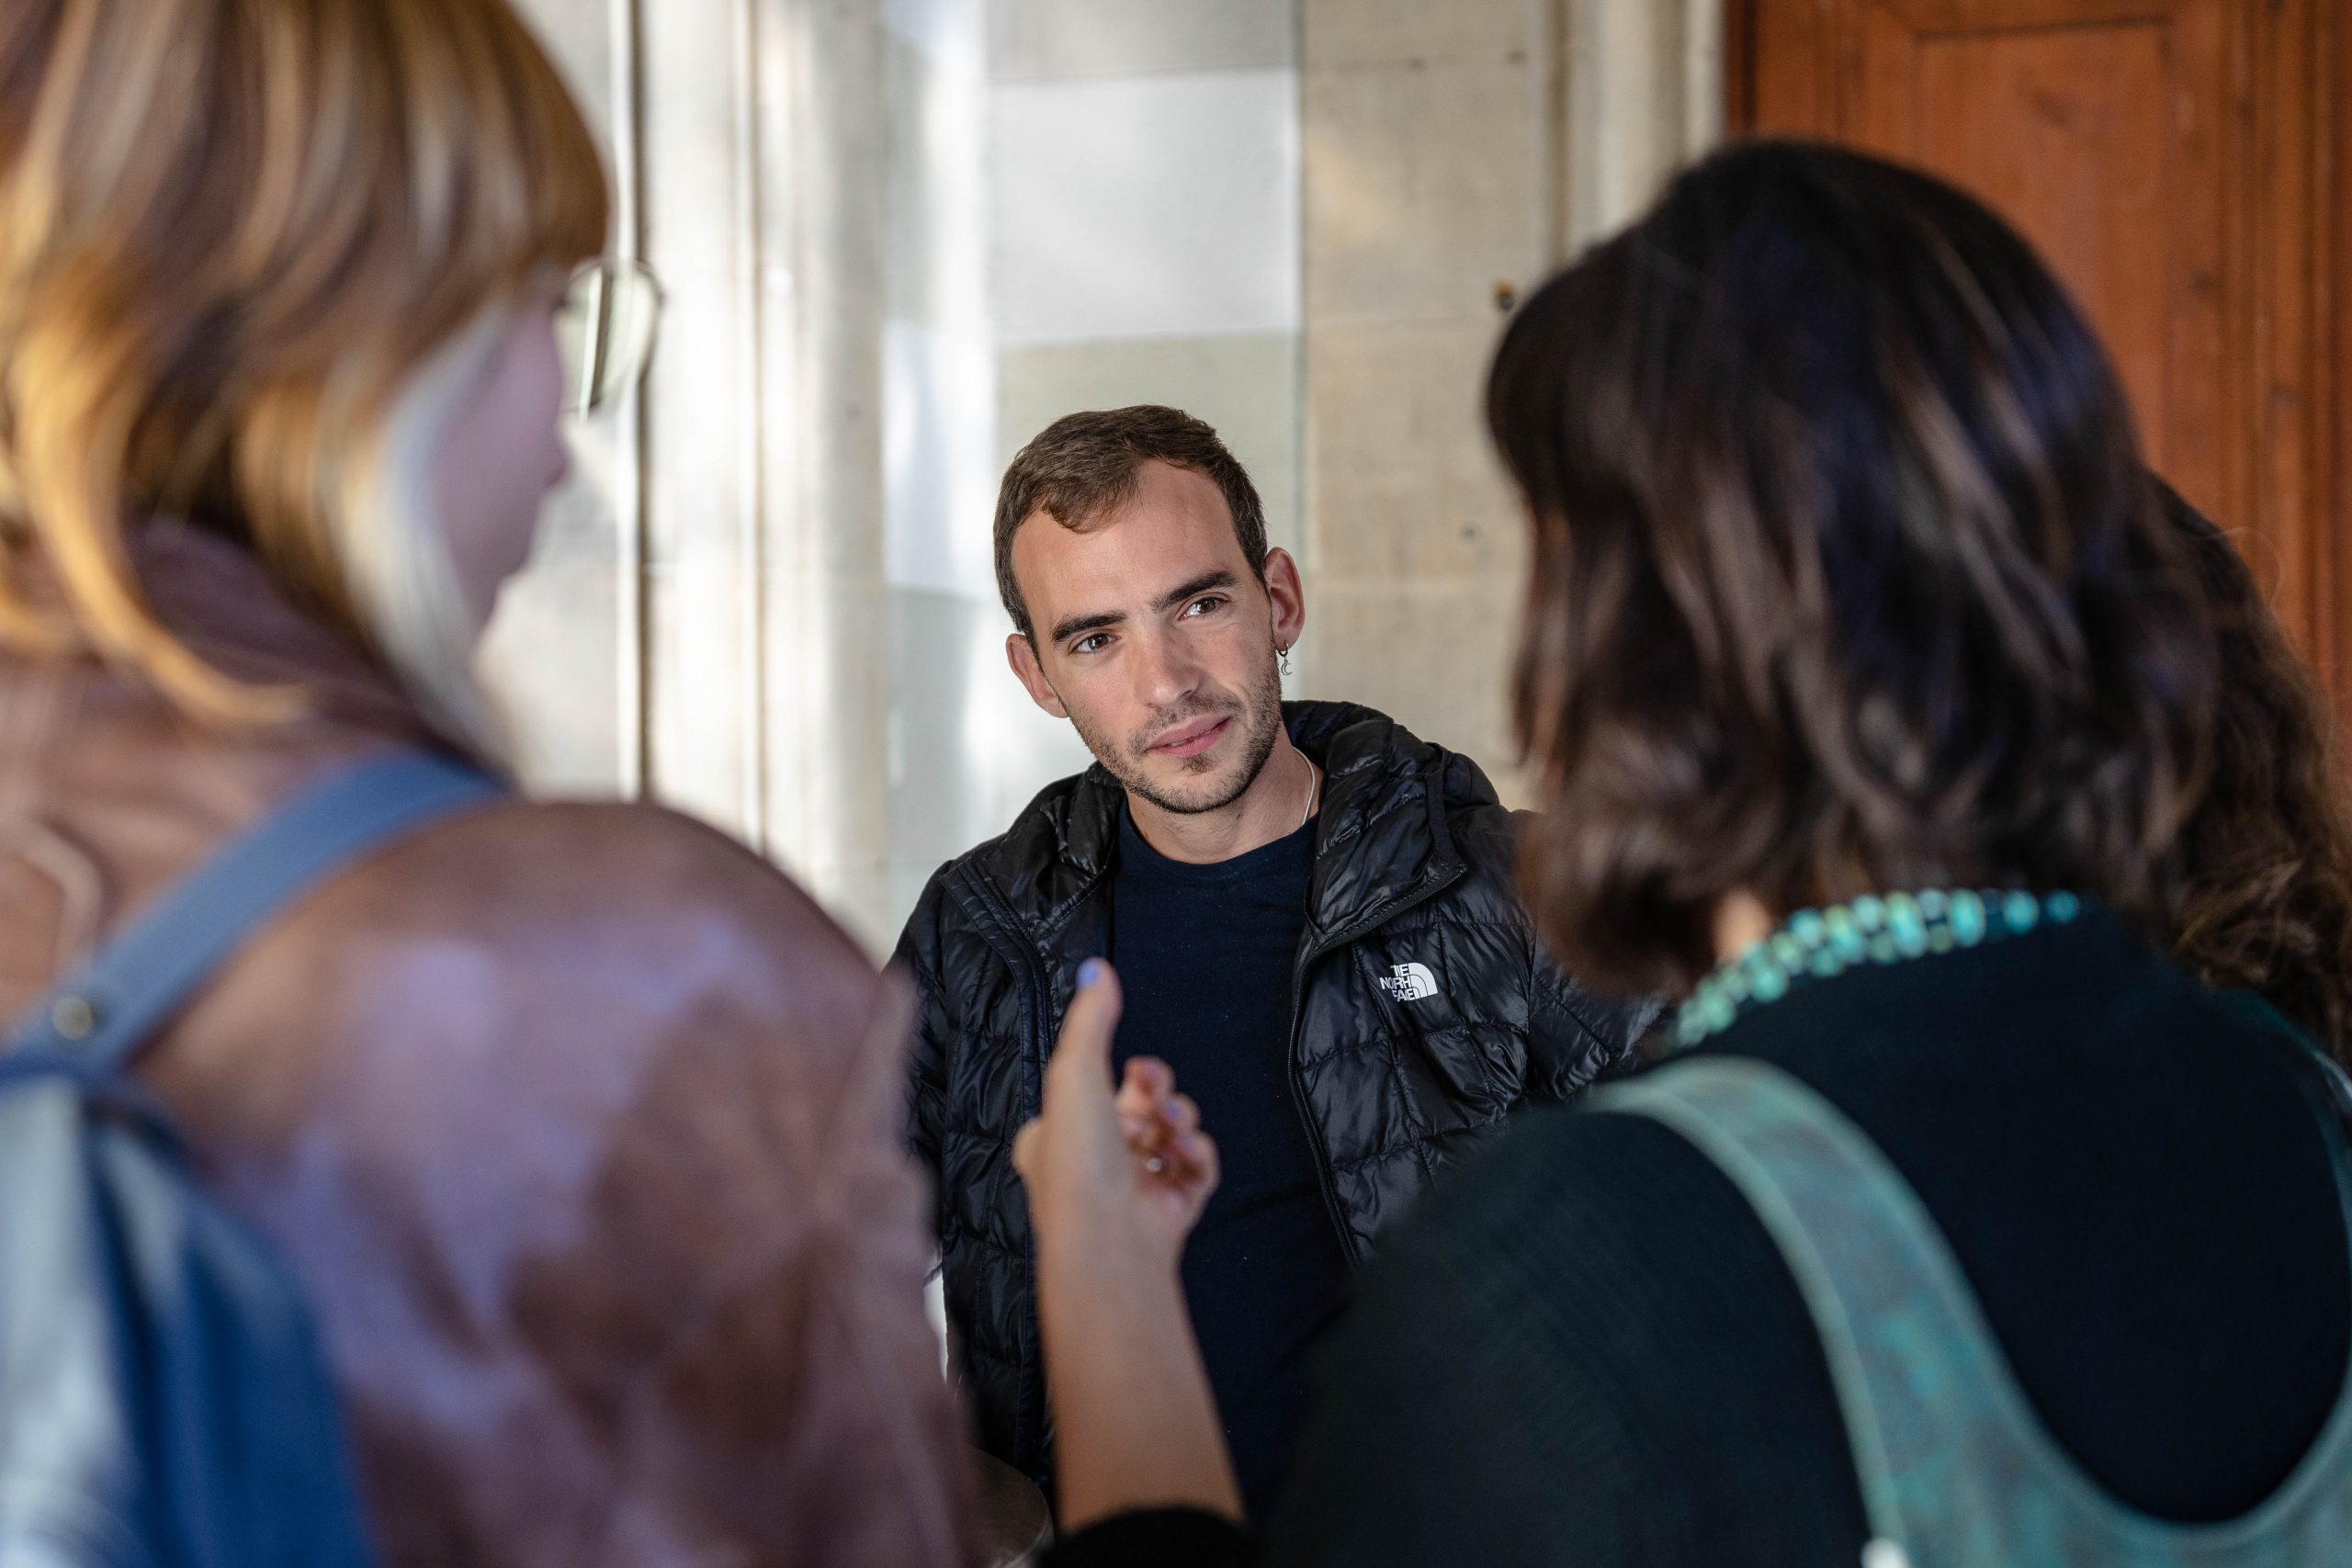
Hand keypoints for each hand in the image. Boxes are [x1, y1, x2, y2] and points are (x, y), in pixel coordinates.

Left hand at [1013, 960, 1218, 1269]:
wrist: (1108, 1238)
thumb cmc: (1078, 1159)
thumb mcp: (1076, 1072)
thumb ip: (1091, 1019)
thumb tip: (1097, 969)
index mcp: (1055, 1137)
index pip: (1095, 1093)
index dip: (1125, 1076)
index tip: (1139, 1066)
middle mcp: (1091, 1166)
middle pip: (1141, 1109)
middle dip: (1160, 1093)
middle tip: (1159, 1092)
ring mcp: (1132, 1191)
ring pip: (1172, 1136)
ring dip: (1181, 1121)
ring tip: (1176, 1127)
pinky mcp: (1169, 1213)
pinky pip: (1196, 1171)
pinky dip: (1198, 1158)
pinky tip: (1188, 1154)